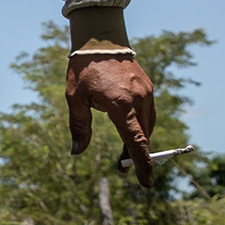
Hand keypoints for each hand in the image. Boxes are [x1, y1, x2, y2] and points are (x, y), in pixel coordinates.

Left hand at [67, 51, 157, 185]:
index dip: (142, 164)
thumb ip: (79, 126)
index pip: (136, 141)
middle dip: (136, 155)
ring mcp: (146, 93)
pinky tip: (130, 130)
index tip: (146, 183)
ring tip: (125, 153)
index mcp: (121, 104)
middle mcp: (139, 100)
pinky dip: (141, 126)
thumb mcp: (75, 98)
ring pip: (148, 126)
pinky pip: (148, 114)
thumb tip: (77, 152)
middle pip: (143, 137)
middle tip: (122, 168)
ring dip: (139, 141)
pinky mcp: (147, 88)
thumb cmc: (83, 69)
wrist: (100, 41)